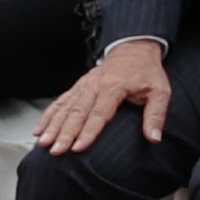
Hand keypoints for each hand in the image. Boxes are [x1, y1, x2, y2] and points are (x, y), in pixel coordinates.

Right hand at [35, 40, 170, 158]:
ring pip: (65, 108)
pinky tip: (39, 129)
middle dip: (65, 133)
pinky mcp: (78, 87)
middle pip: (77, 113)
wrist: (134, 49)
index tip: (78, 147)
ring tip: (43, 142)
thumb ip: (156, 114)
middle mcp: (95, 86)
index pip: (99, 113)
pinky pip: (60, 101)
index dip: (88, 132)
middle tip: (55, 150)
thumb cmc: (147, 71)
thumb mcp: (160, 91)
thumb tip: (154, 137)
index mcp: (114, 87)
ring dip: (52, 126)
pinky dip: (48, 115)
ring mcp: (84, 86)